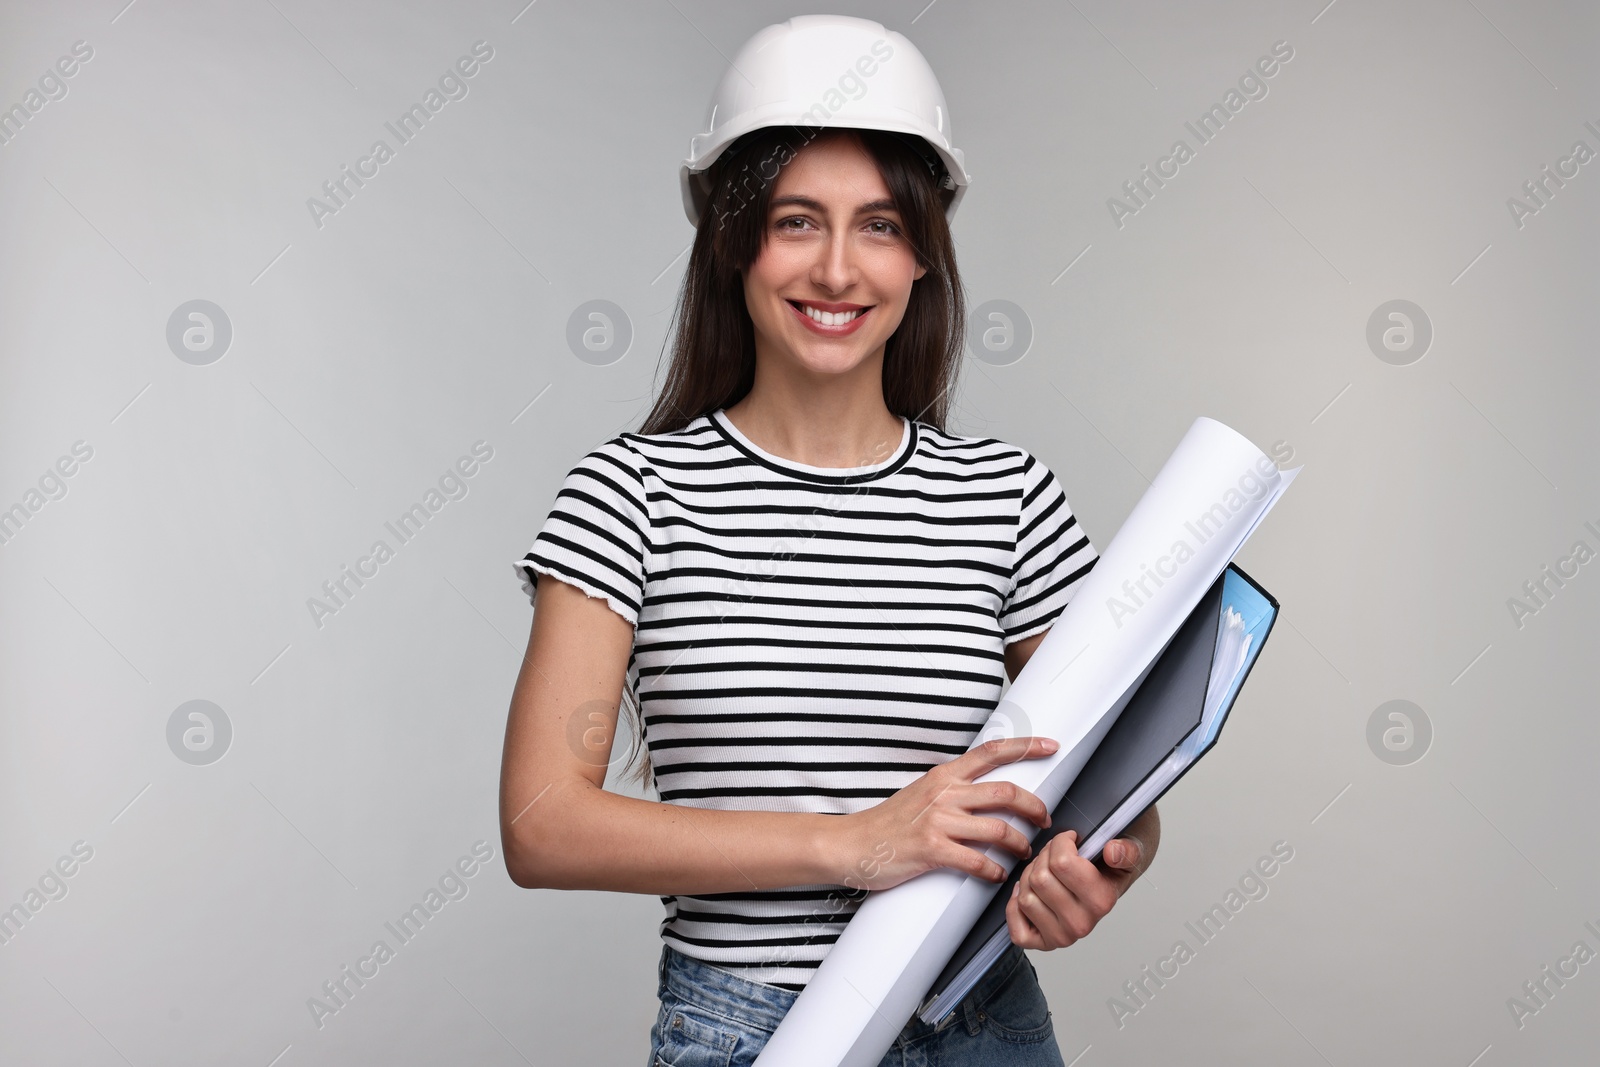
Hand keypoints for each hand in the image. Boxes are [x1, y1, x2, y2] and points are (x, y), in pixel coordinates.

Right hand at [830, 736, 1060, 892]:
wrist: (852, 844)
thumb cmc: (888, 823)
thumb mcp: (922, 794)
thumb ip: (952, 790)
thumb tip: (986, 792)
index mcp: (944, 776)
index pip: (992, 752)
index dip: (1025, 747)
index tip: (1052, 746)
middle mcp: (944, 793)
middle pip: (1006, 792)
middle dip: (1035, 807)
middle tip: (1045, 820)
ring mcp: (938, 821)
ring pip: (999, 828)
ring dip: (1021, 844)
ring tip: (1025, 852)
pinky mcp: (931, 850)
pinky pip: (978, 861)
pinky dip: (995, 871)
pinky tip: (997, 875)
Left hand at [1005, 828, 1147, 950]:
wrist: (1109, 886)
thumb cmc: (1111, 867)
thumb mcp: (1129, 851)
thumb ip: (1126, 849)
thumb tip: (1112, 851)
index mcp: (1101, 901)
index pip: (1062, 863)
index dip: (1060, 842)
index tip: (1069, 839)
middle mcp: (1081, 924)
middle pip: (1040, 879)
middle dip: (1043, 857)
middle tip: (1055, 855)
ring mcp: (1062, 937)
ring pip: (1025, 897)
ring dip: (1029, 877)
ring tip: (1046, 871)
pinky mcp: (1044, 943)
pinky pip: (1016, 927)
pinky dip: (1015, 907)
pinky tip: (1030, 892)